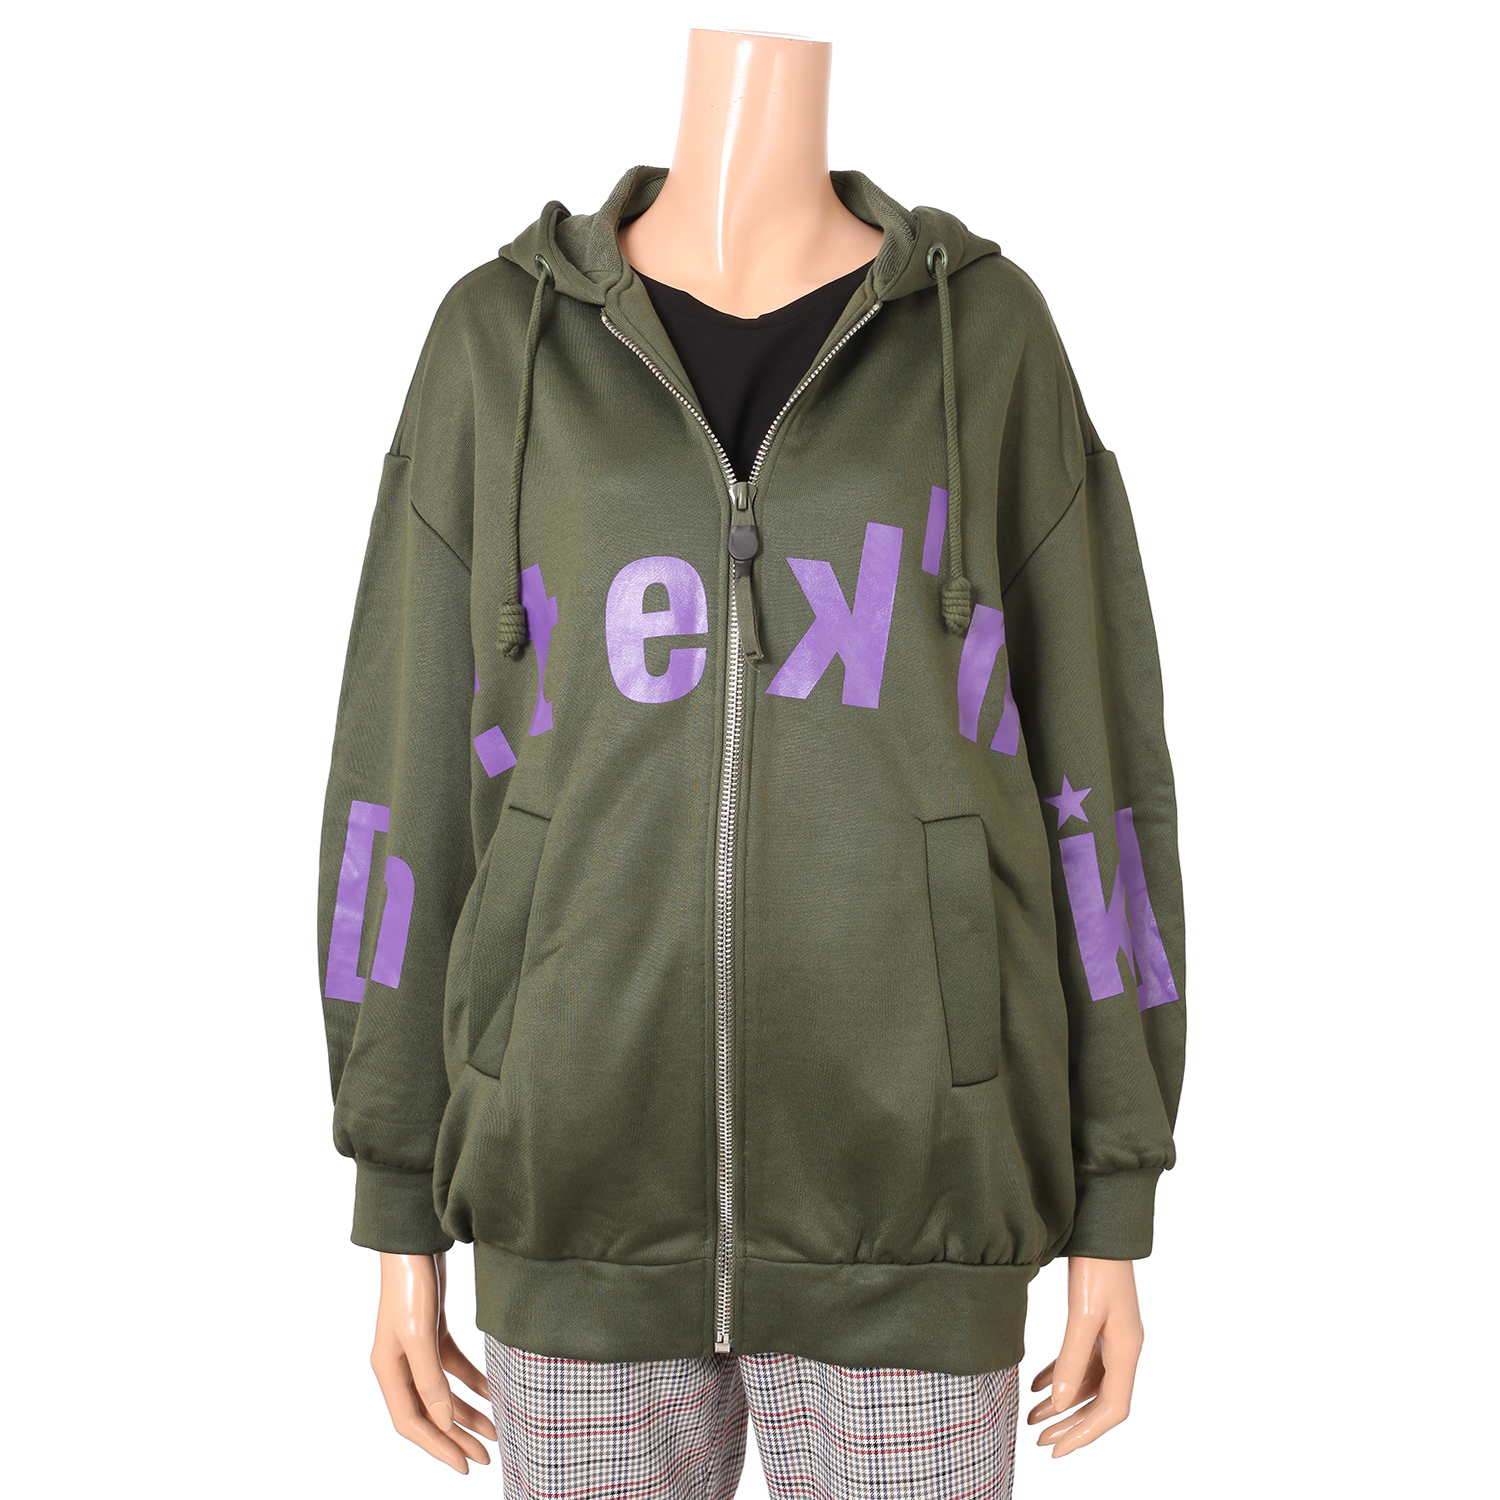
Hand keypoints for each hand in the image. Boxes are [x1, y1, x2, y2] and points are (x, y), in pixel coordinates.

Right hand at [371, 1251, 497, 1471]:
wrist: (416, 1240)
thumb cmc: (413, 1284)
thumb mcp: (421, 1334)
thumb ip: (430, 1379)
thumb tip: (443, 1422)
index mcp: (388, 1370)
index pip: (412, 1422)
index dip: (438, 1447)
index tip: (465, 1465)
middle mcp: (399, 1364)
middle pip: (429, 1413)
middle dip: (457, 1437)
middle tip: (487, 1458)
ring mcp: (417, 1349)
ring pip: (444, 1394)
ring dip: (469, 1413)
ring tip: (496, 1432)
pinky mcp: (434, 1332)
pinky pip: (454, 1368)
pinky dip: (473, 1381)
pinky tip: (495, 1392)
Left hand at [1027, 1256, 1142, 1456]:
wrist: (1101, 1225)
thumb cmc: (1098, 1266)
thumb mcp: (1083, 1313)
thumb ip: (1073, 1358)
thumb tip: (1061, 1401)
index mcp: (1127, 1351)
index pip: (1112, 1409)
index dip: (1086, 1433)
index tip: (1058, 1448)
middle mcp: (1123, 1348)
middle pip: (1100, 1402)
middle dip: (1071, 1425)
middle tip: (1041, 1441)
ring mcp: (1110, 1336)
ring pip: (1087, 1383)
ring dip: (1062, 1401)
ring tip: (1032, 1417)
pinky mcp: (1096, 1322)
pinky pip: (1079, 1360)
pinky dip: (1059, 1375)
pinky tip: (1035, 1384)